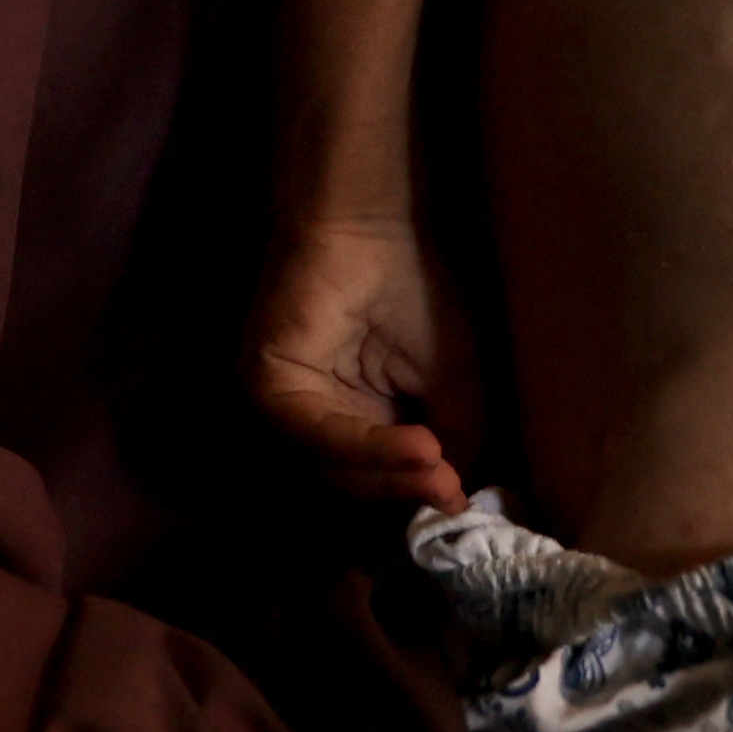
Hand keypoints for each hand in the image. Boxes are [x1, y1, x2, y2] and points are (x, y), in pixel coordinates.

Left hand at [246, 214, 473, 513]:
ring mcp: (289, 409)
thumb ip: (456, 435)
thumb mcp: (452, 377)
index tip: (463, 504)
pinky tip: (420, 447)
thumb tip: (455, 497)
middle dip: (407, 495)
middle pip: (357, 485)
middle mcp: (318, 423)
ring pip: (337, 469)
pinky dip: (370, 446)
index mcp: (358, 422)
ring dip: (393, 477)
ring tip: (442, 476)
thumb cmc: (413, 289)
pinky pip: (318, 434)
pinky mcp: (269, 388)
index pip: (381, 481)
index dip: (420, 497)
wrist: (373, 227)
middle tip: (454, 495)